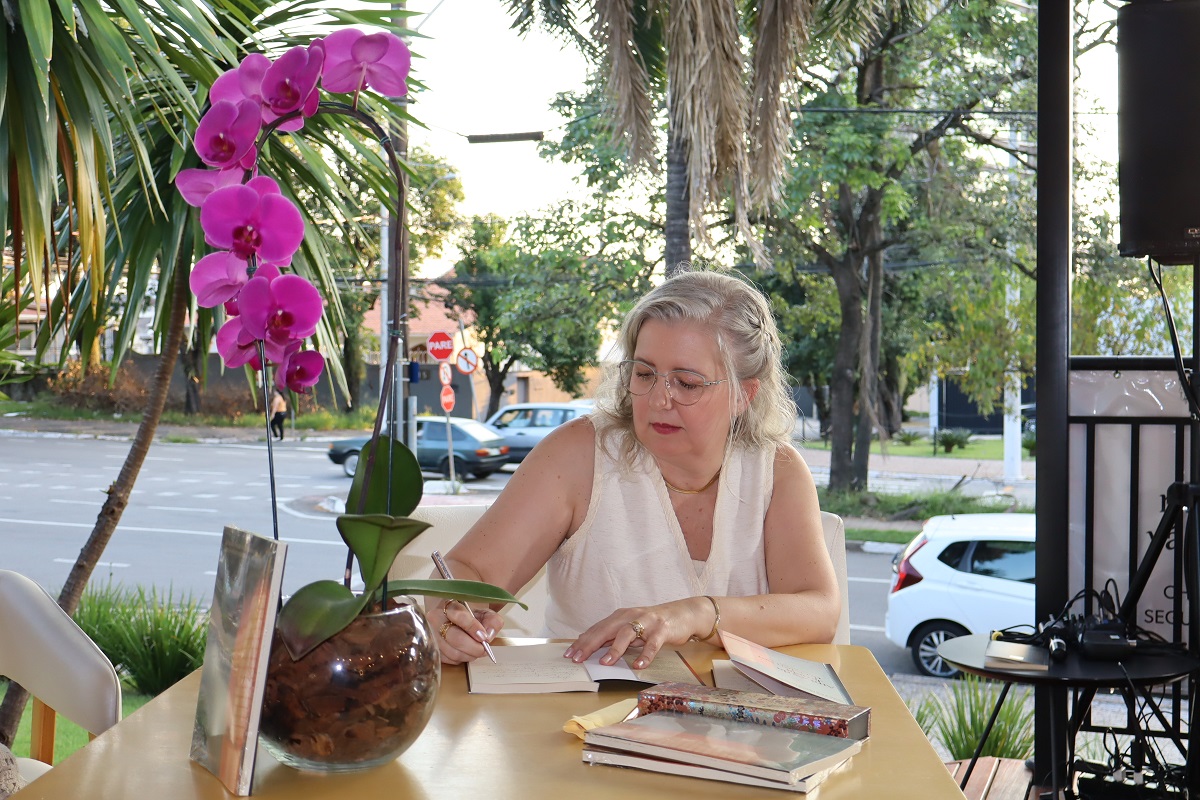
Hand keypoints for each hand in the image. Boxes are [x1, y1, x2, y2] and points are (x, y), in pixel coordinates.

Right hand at [430, 599, 503, 664]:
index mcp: (450, 604)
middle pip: (454, 637)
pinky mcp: (432, 648)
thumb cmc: (471, 617)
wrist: (456, 621)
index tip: (484, 637)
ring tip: (477, 651)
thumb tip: (488, 635)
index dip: (472, 627)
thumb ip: (492, 621)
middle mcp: (436, 618)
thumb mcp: (485, 614)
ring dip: (468, 655)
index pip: (459, 615)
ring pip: (451, 651)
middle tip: (483, 649)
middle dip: (472, 647)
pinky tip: (466, 653)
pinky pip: (448, 659)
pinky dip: (461, 659)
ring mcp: (431, 634)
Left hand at [564, 598, 705, 668]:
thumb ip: (614, 635)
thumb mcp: (631, 627)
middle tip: (578, 658)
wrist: (682, 614)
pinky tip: (639, 666)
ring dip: (616, 649)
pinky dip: (645, 655)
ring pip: (627, 634)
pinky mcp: (662, 630)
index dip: (582, 641)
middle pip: (607, 629)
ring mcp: (647, 622)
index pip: (597, 629)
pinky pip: (652, 644)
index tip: (569, 654)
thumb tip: (591, 644)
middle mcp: (631, 616)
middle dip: (591, 644)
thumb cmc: (653, 624)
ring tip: (606, 663)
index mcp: (620, 616)